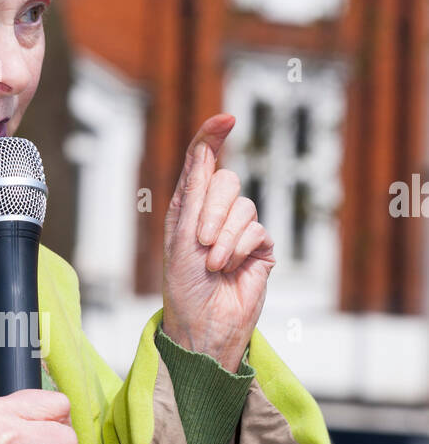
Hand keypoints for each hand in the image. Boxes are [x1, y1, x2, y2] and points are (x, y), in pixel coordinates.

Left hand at [162, 114, 274, 370]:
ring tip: (213, 265)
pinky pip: (258, 229)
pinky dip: (240, 248)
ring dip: (224, 237)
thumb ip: (194, 189)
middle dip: (212, 211)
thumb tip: (206, 148)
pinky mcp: (261, 248)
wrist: (202, 324)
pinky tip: (229, 268)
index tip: (226, 119)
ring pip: (244, 207)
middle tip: (200, 242)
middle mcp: (214, 213)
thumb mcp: (181, 234)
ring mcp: (240, 230)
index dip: (213, 136)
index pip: (204, 161)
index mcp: (188, 206)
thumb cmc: (183, 286)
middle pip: (226, 182)